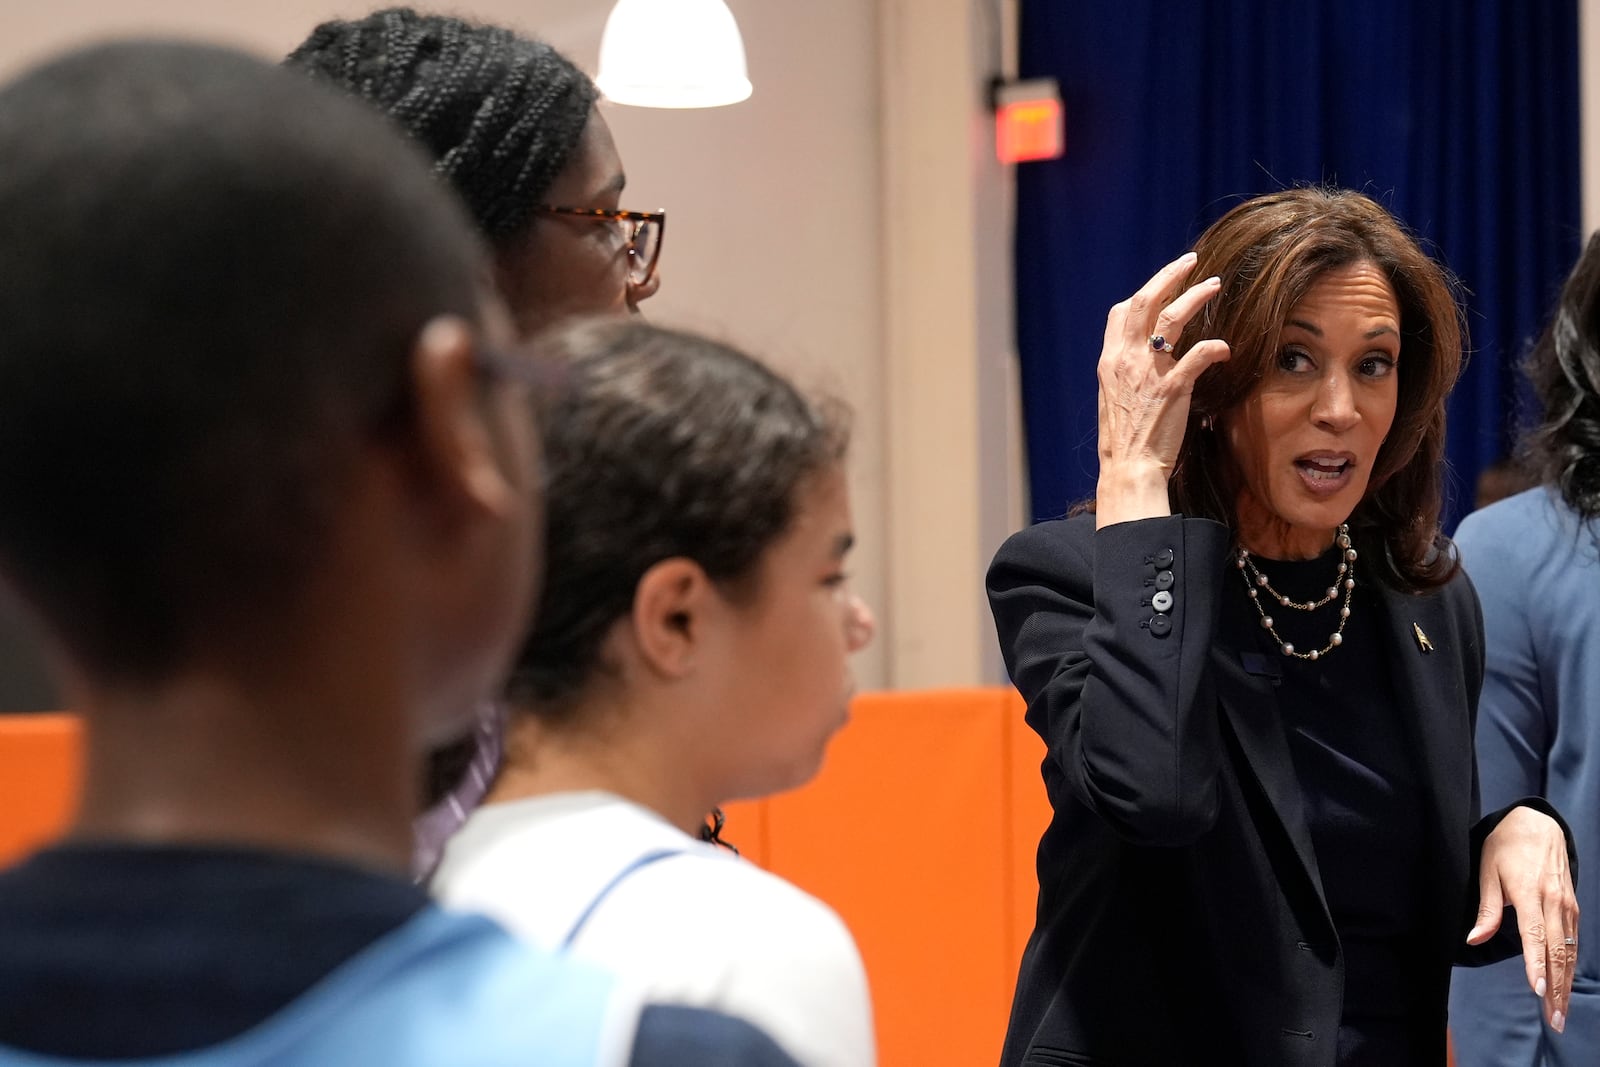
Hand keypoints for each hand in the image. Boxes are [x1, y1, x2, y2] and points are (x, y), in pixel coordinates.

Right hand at [1094, 252, 1229, 527]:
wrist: (1128, 468)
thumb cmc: (1125, 439)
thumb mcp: (1115, 398)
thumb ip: (1128, 373)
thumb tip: (1146, 358)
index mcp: (1110, 361)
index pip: (1121, 313)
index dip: (1143, 294)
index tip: (1162, 286)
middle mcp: (1126, 360)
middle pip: (1144, 302)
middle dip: (1169, 276)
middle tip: (1191, 261)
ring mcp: (1148, 372)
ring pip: (1171, 318)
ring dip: (1195, 296)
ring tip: (1215, 285)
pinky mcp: (1172, 388)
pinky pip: (1198, 355)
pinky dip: (1215, 346)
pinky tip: (1226, 347)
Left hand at [1469, 805, 1578, 1032]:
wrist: (1538, 823)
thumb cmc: (1506, 845)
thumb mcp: (1488, 870)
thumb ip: (1486, 908)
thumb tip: (1474, 938)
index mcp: (1530, 893)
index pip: (1535, 937)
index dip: (1537, 965)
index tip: (1537, 991)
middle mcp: (1554, 902)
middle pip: (1557, 951)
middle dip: (1556, 987)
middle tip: (1555, 1018)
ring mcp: (1567, 904)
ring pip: (1569, 950)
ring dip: (1565, 982)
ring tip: (1560, 1010)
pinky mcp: (1572, 905)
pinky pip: (1573, 940)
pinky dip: (1570, 964)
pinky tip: (1565, 983)